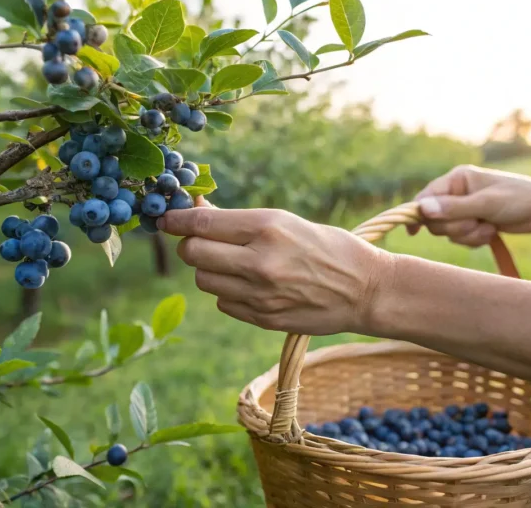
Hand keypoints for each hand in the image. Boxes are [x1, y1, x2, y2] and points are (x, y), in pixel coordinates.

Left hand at [158, 207, 391, 335]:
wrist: (365, 290)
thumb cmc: (327, 247)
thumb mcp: (286, 221)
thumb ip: (239, 222)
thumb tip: (195, 212)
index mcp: (268, 227)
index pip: (202, 224)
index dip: (176, 219)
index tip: (165, 217)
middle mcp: (260, 261)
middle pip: (193, 253)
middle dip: (191, 244)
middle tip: (202, 240)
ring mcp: (260, 294)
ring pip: (204, 279)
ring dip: (209, 269)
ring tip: (234, 263)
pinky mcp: (263, 319)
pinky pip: (223, 302)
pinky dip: (227, 292)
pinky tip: (250, 284)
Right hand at [409, 165, 530, 245]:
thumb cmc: (519, 199)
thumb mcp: (485, 204)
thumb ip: (453, 208)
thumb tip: (422, 209)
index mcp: (458, 179)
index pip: (426, 197)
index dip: (418, 214)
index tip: (413, 232)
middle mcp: (458, 192)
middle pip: (436, 218)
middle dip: (455, 227)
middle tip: (475, 225)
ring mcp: (466, 208)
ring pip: (449, 231)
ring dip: (467, 235)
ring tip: (488, 229)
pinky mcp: (475, 221)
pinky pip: (462, 237)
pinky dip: (475, 239)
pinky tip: (492, 233)